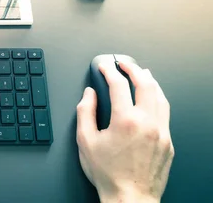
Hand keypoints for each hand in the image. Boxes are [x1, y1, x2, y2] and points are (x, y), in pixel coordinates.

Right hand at [76, 62, 173, 202]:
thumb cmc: (108, 174)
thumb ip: (85, 112)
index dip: (109, 70)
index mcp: (125, 120)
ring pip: (160, 96)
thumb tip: (89, 95)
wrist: (130, 198)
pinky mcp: (168, 142)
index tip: (104, 66)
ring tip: (142, 74)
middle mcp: (147, 123)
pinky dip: (158, 99)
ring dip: (150, 81)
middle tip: (124, 64)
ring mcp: (161, 132)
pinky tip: (152, 98)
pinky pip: (165, 113)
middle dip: (133, 69)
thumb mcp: (85, 141)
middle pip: (145, 84)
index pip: (118, 84)